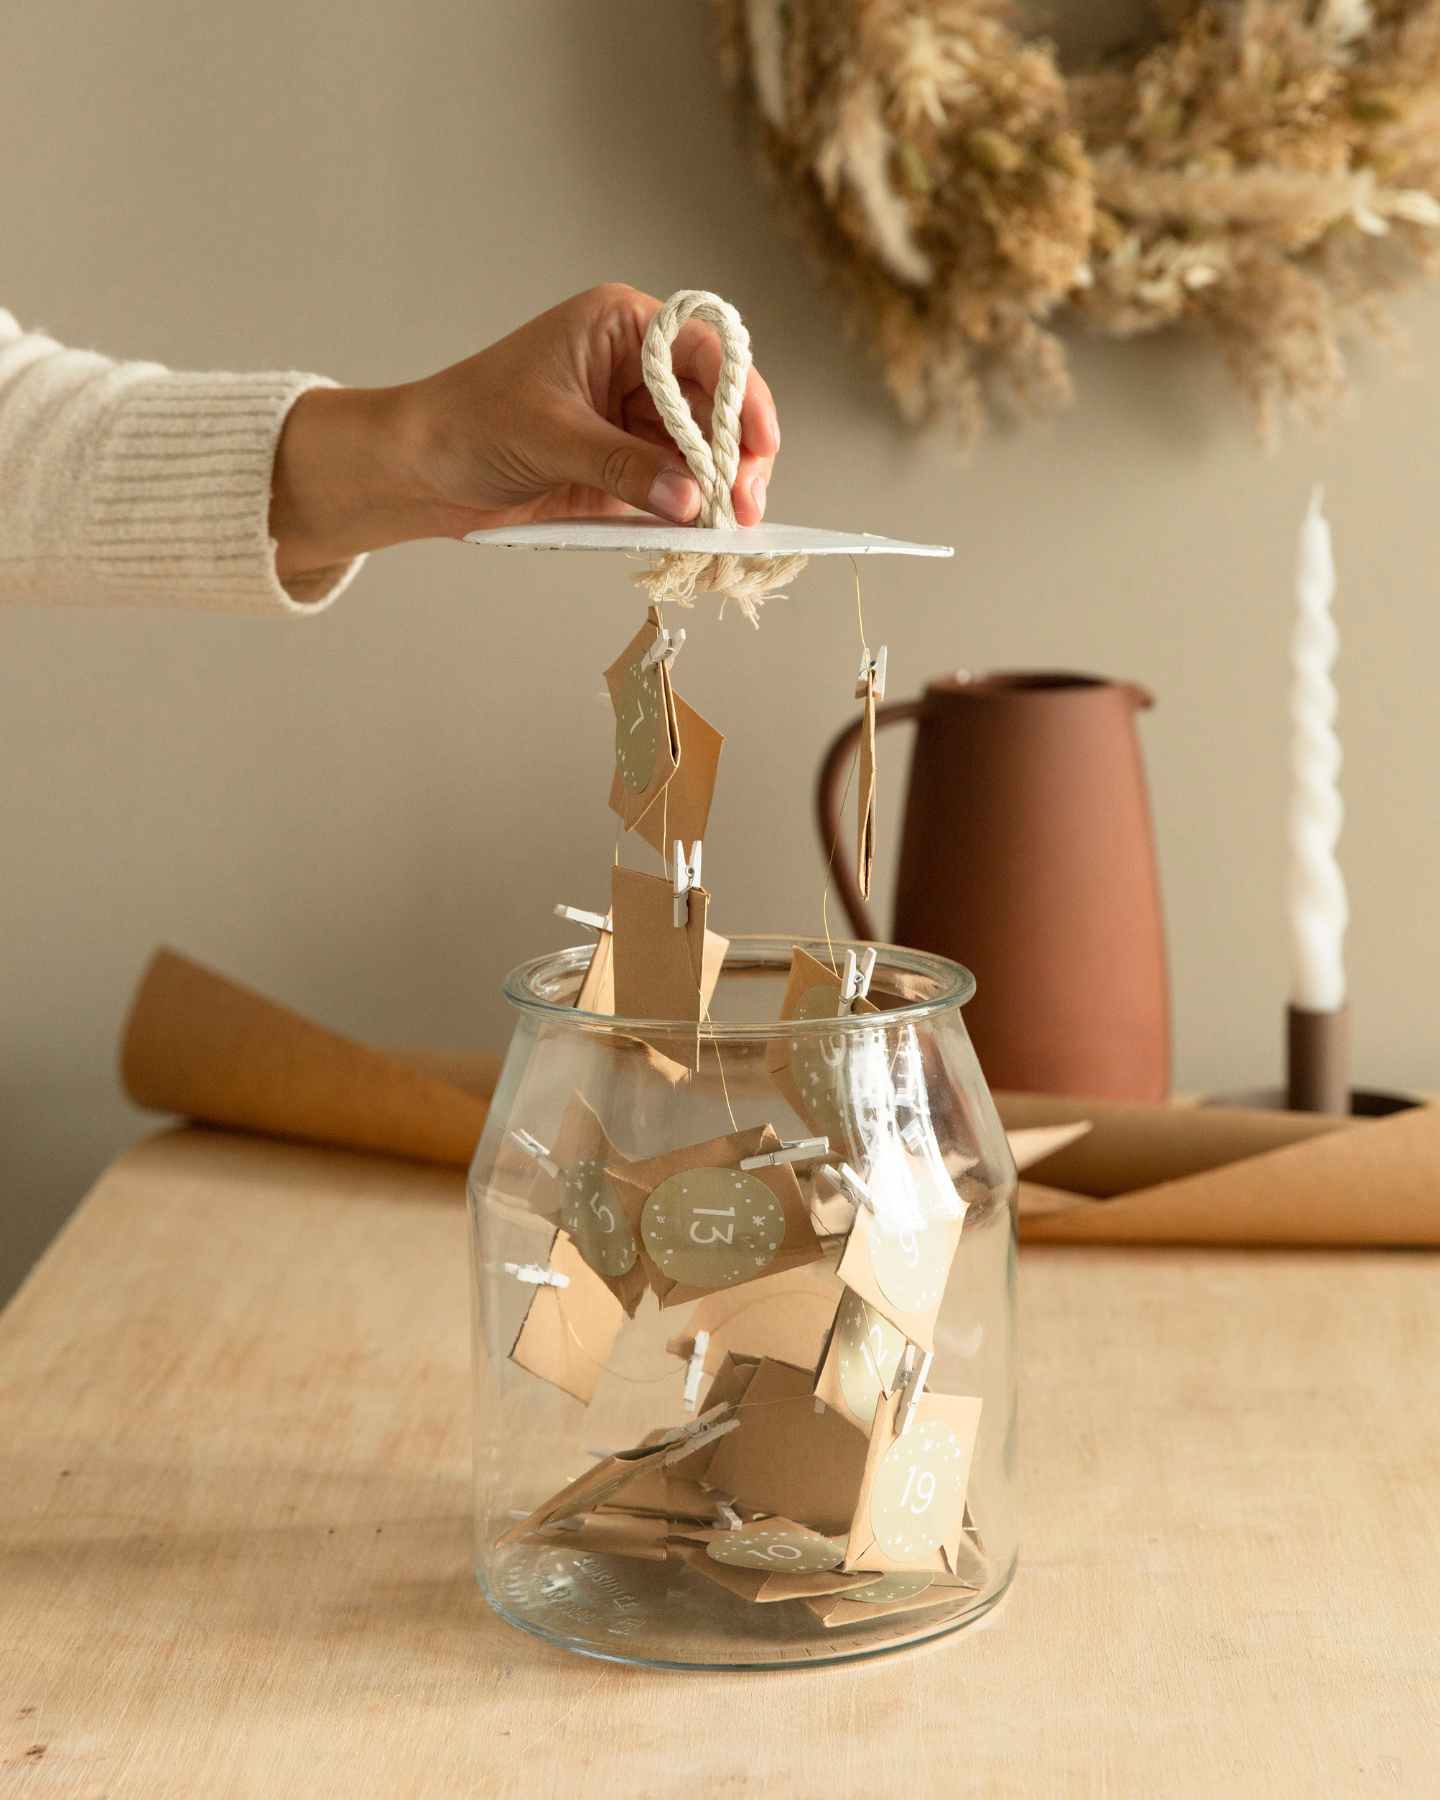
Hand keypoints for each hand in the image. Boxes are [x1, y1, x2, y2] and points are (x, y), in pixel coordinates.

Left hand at [271, 284, 781, 580]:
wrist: (420, 471)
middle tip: (745, 506)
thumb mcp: (549, 438)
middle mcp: (638, 366)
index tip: (756, 445)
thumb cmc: (468, 425)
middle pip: (717, 404)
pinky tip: (703, 534)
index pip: (707, 349)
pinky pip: (676, 487)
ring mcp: (634, 419)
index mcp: (622, 327)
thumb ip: (622, 467)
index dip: (742, 395)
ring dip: (718, 489)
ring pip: (703, 451)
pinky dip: (693, 511)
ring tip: (729, 528)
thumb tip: (692, 499)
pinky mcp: (627, 468)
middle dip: (736, 454)